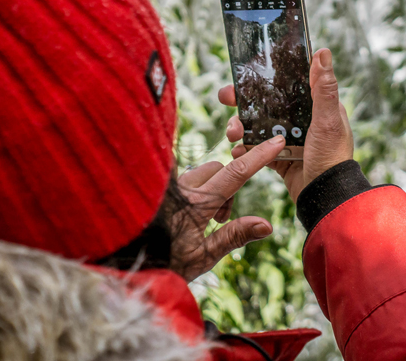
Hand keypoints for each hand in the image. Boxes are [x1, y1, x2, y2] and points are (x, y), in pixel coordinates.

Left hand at [171, 136, 285, 281]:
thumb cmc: (163, 264)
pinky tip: (184, 215)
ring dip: (211, 189)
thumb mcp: (202, 256)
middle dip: (228, 188)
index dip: (259, 155)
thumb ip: (235, 236)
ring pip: (203, 172)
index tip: (277, 141)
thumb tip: (267, 225)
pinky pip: (185, 178)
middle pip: (219, 169)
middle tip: (219, 221)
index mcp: (197, 203)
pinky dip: (195, 190)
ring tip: (201, 222)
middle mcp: (182, 187)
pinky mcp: (159, 187)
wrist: (128, 262)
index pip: (235, 173)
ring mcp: (169, 185)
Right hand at [219, 48, 354, 203]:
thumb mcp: (328, 119)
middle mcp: (302, 120)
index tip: (244, 72)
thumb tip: (323, 52)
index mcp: (316, 106)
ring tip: (232, 132)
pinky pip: (256, 148)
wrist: (325, 197)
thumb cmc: (332, 157)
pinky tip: (237, 150)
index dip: (266, 76)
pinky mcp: (279, 158)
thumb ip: (324, 88)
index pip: (288, 83)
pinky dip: (245, 148)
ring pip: (258, 125)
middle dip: (244, 101)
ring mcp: (289, 139)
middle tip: (225, 97)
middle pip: (267, 102)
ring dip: (241, 126)